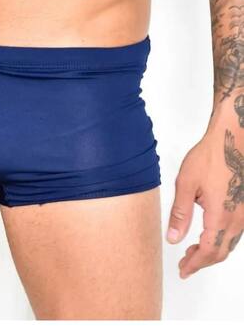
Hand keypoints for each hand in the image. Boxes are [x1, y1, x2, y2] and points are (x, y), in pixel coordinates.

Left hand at [166, 127, 243, 277]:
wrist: (232, 140)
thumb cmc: (209, 158)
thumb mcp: (186, 184)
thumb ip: (180, 213)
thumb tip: (173, 238)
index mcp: (221, 216)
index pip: (208, 251)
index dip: (195, 264)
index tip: (183, 270)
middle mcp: (237, 219)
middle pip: (221, 252)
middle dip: (202, 261)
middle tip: (185, 264)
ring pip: (229, 243)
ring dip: (211, 251)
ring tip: (192, 252)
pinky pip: (235, 233)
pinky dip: (220, 240)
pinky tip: (208, 235)